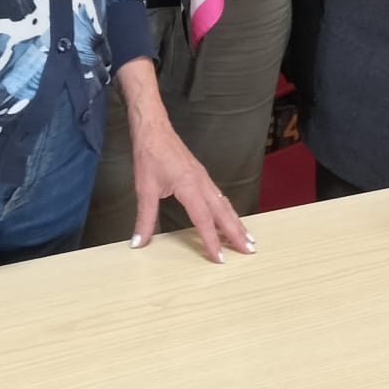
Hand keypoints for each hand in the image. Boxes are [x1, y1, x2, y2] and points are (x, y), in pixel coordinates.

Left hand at [118, 59, 254, 263]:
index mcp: (189, 186)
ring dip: (236, 222)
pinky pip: (219, 197)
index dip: (211, 240)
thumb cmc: (150, 155)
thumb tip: (138, 243)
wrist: (154, 129)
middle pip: (224, 212)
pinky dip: (228, 211)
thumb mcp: (144, 189)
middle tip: (250, 250)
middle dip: (237, 232)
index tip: (220, 259)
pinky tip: (229, 218)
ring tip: (247, 238)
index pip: (203, 219)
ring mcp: (204, 178)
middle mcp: (202, 182)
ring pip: (224, 204)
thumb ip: (144, 219)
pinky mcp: (201, 176)